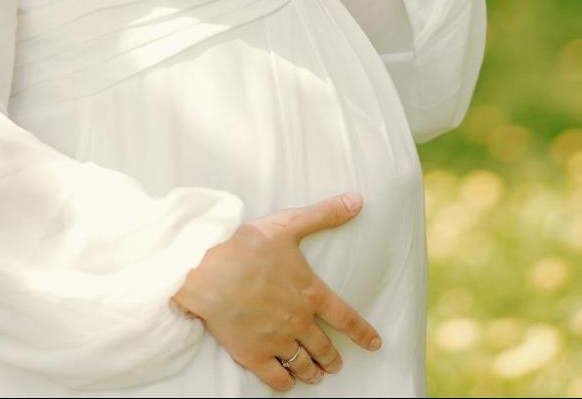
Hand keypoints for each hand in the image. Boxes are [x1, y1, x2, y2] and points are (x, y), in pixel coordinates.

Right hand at [171, 192, 383, 389]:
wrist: (207, 270)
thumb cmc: (246, 246)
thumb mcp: (288, 224)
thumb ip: (324, 214)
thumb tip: (356, 201)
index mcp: (310, 293)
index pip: (345, 318)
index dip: (362, 333)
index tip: (374, 344)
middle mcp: (298, 320)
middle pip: (324, 347)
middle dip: (332, 358)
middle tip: (335, 364)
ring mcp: (276, 340)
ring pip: (303, 364)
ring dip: (312, 371)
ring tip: (316, 375)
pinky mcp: (253, 354)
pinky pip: (276, 378)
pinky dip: (285, 383)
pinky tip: (288, 382)